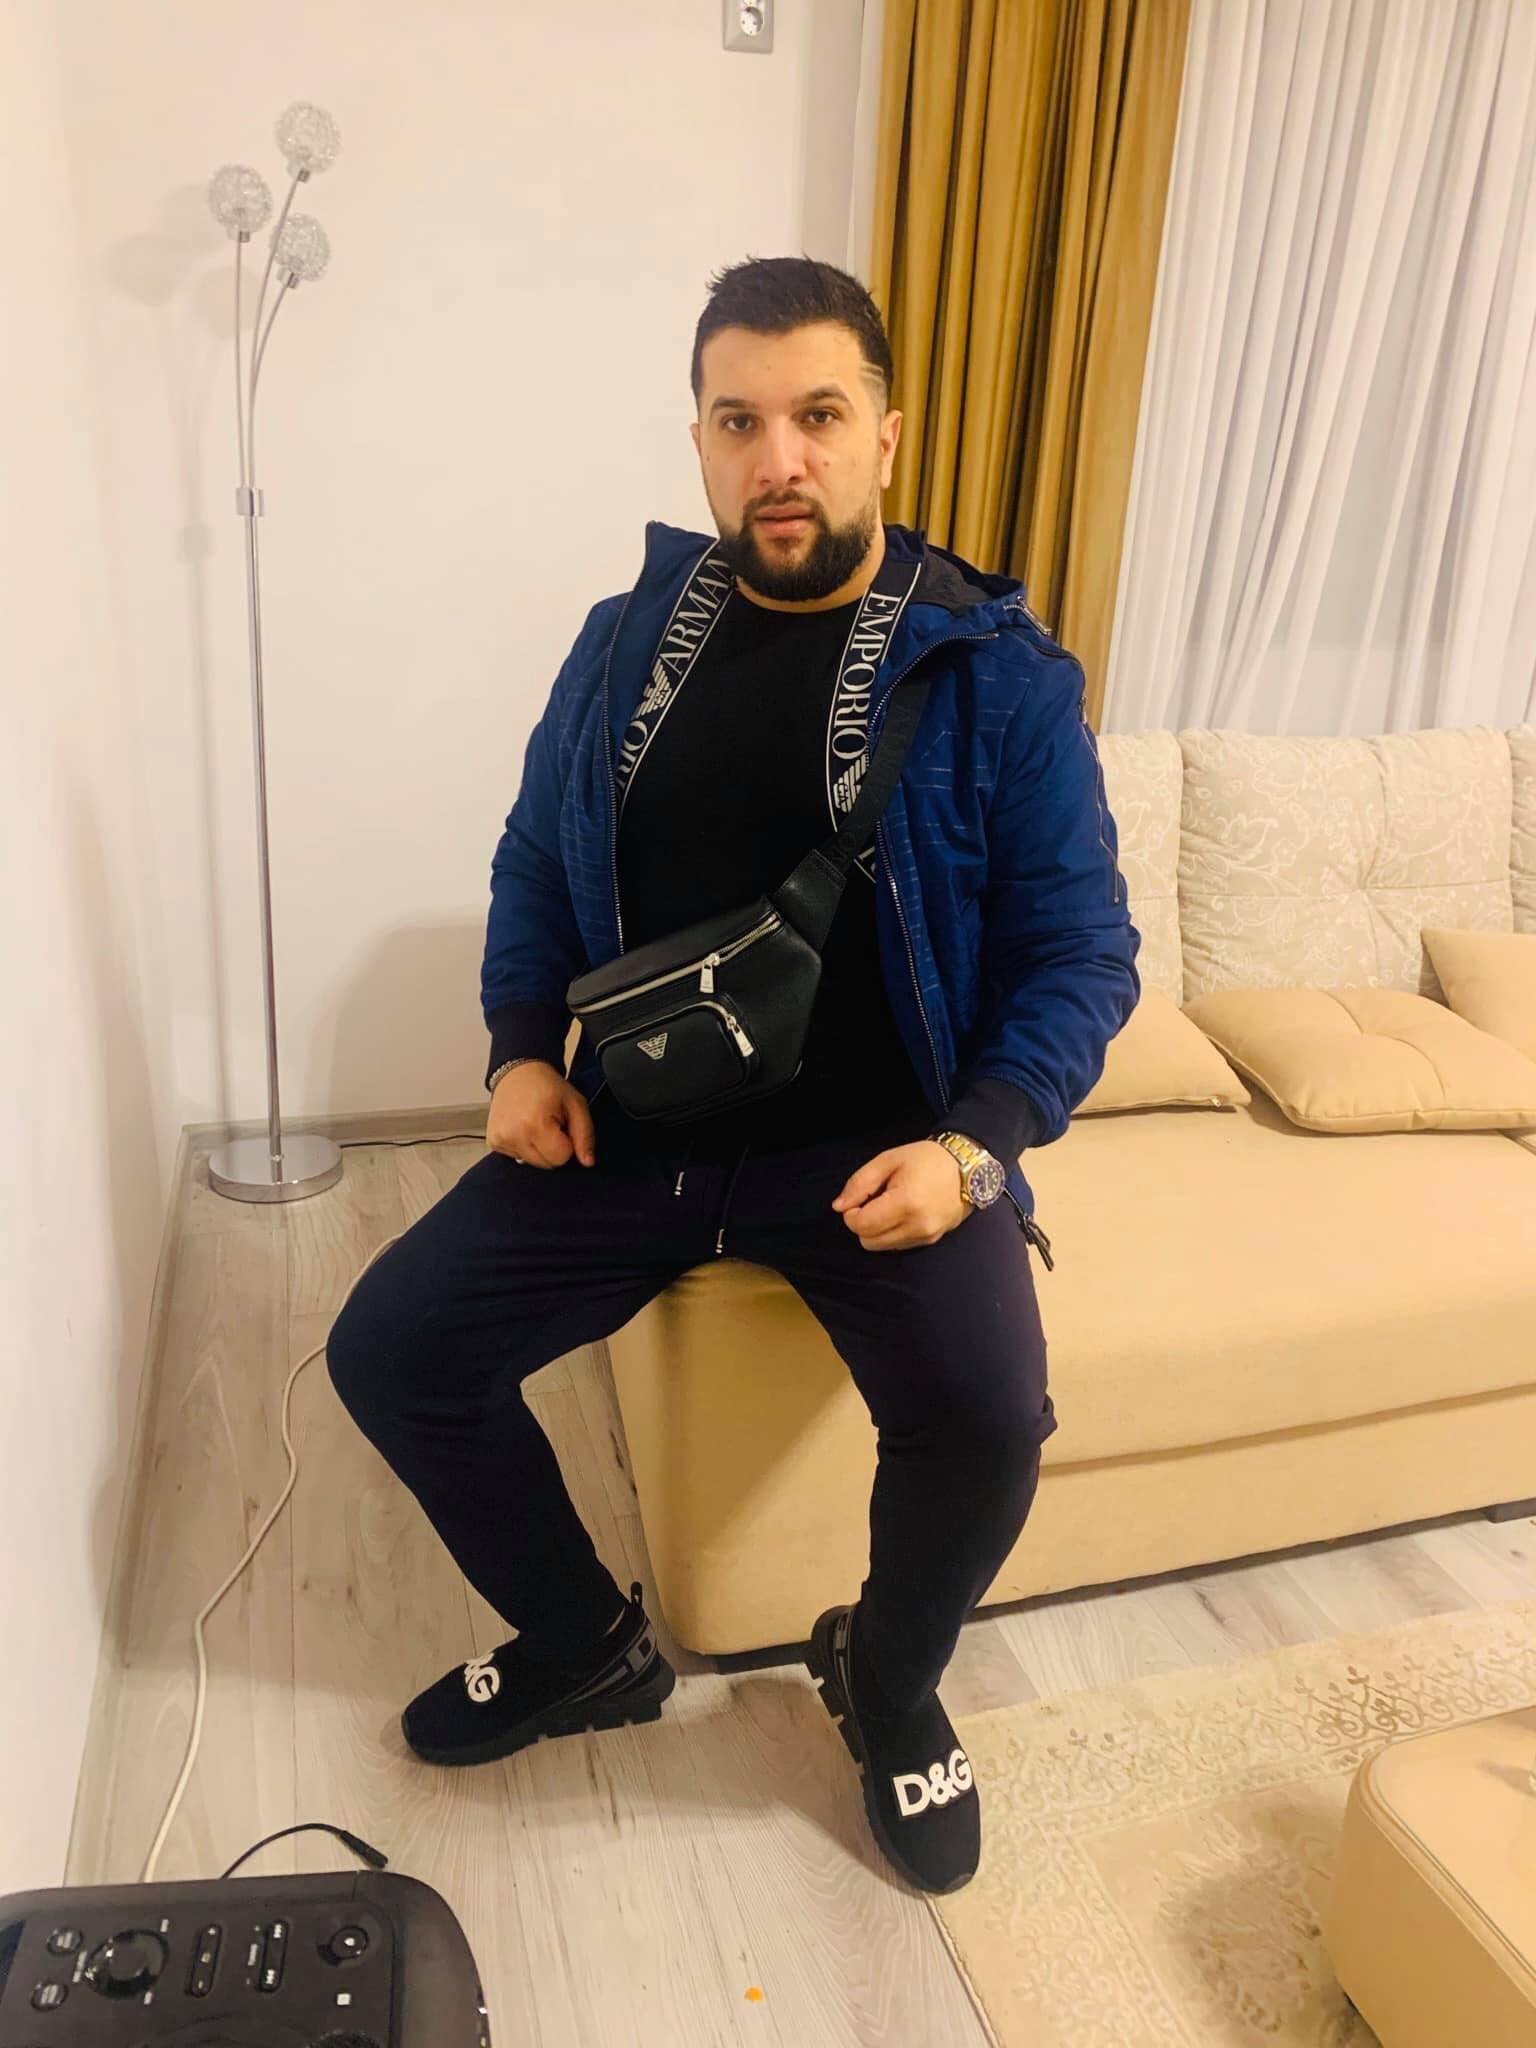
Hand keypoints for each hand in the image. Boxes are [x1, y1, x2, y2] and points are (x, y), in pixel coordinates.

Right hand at [486, 1062, 596, 1168]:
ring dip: (539, 1148)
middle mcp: (514, 1134)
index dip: (568, 1144)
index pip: (561, 1158)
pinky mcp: (494, 1142)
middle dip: (553, 1148)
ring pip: (532, 1163)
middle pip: (546, 1164)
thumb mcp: (576, 1104)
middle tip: (550, 1124)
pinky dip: (525, 1146)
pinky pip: (518, 1158)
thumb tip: (588, 1162)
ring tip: (536, 1125)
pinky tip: (524, 1128)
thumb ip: (585, 1135)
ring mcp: (501, 1139)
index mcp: (535, 1124)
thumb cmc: (547, 1085)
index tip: (562, 1126)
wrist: (518, 1071)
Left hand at [830, 1140, 969, 1251]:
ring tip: (889, 1205)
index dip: (851, 1213)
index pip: (862, 1225)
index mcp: (905, 1202)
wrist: (968, 1167)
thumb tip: (839, 1207)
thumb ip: (860, 1183)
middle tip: (873, 1201)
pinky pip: (898, 1246)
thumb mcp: (888, 1160)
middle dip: (862, 1223)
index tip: (859, 1198)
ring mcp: (926, 1237)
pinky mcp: (932, 1241)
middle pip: (868, 1241)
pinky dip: (892, 1233)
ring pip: (882, 1247)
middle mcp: (917, 1226)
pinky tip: (901, 1213)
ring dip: (877, 1230)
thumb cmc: (926, 1159)